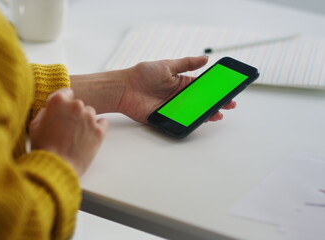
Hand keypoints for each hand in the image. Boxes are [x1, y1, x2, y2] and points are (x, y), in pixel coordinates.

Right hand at [29, 88, 107, 175]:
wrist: (56, 166)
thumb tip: (51, 110)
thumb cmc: (43, 148)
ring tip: (76, 135)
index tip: (63, 109)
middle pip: (78, 104)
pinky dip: (97, 128)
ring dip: (85, 121)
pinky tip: (88, 136)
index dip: (64, 102)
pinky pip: (103, 122)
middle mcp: (76, 106)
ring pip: (90, 113)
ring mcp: (89, 118)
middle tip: (67, 128)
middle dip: (74, 114)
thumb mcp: (35, 126)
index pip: (66, 92)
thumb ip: (45, 112)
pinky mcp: (99, 131)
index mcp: (58, 101)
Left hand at [118, 56, 236, 123]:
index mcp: (180, 82)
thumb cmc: (143, 74)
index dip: (215, 90)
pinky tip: (200, 120)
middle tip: (229, 104)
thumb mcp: (167, 65)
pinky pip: (179, 121)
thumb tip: (205, 59)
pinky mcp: (164, 118)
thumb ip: (187, 63)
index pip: (202, 87)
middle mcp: (178, 96)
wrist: (123, 88)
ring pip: (192, 112)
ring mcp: (172, 108)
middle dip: (215, 103)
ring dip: (206, 114)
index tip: (229, 90)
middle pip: (200, 101)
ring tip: (218, 114)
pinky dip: (190, 121)